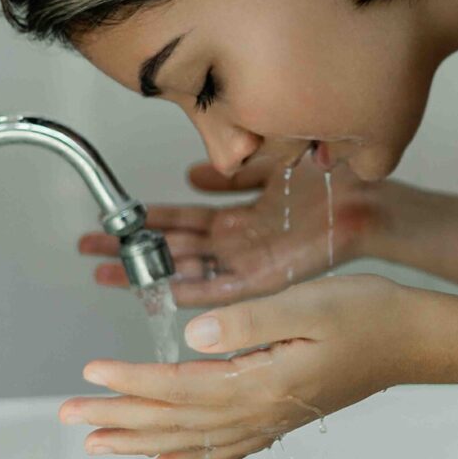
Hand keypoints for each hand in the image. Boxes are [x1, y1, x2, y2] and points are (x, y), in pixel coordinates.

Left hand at [58, 274, 457, 458]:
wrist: (414, 339)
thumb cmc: (367, 314)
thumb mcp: (307, 303)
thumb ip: (248, 322)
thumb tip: (192, 339)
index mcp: (262, 381)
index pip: (180, 387)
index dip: (132, 381)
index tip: (91, 372)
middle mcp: (262, 410)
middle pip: (176, 421)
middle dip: (120, 417)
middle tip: (71, 415)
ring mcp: (273, 418)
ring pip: (194, 440)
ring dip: (143, 441)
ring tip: (101, 442)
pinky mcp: (283, 415)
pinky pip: (227, 448)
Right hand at [78, 156, 400, 306]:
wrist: (370, 199)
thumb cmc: (329, 180)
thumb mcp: (268, 165)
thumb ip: (231, 172)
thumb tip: (192, 172)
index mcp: (237, 217)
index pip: (179, 221)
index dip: (143, 222)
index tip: (109, 223)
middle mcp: (237, 243)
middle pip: (173, 248)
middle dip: (131, 250)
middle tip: (87, 251)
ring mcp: (250, 262)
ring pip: (188, 271)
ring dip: (149, 273)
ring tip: (107, 272)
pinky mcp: (269, 278)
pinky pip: (224, 290)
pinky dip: (195, 292)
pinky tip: (165, 293)